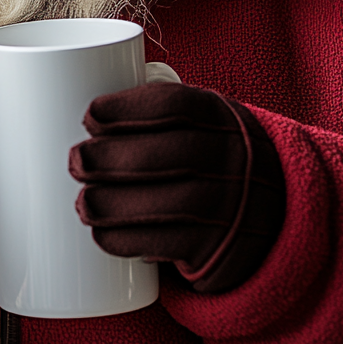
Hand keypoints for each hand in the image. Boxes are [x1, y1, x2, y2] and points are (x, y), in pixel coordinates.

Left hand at [69, 82, 284, 293]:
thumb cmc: (209, 157)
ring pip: (170, 203)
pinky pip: (173, 245)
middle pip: (170, 154)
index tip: (89, 116)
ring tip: (82, 202)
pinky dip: (130, 241)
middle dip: (113, 157)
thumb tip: (69, 93)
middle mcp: (233, 158)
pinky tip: (101, 233)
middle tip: (75, 159)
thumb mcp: (202, 124)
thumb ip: (157, 112)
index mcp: (221, 117)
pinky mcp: (220, 250)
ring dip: (115, 204)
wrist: (272, 216)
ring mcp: (232, 206)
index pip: (176, 105)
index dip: (128, 109)